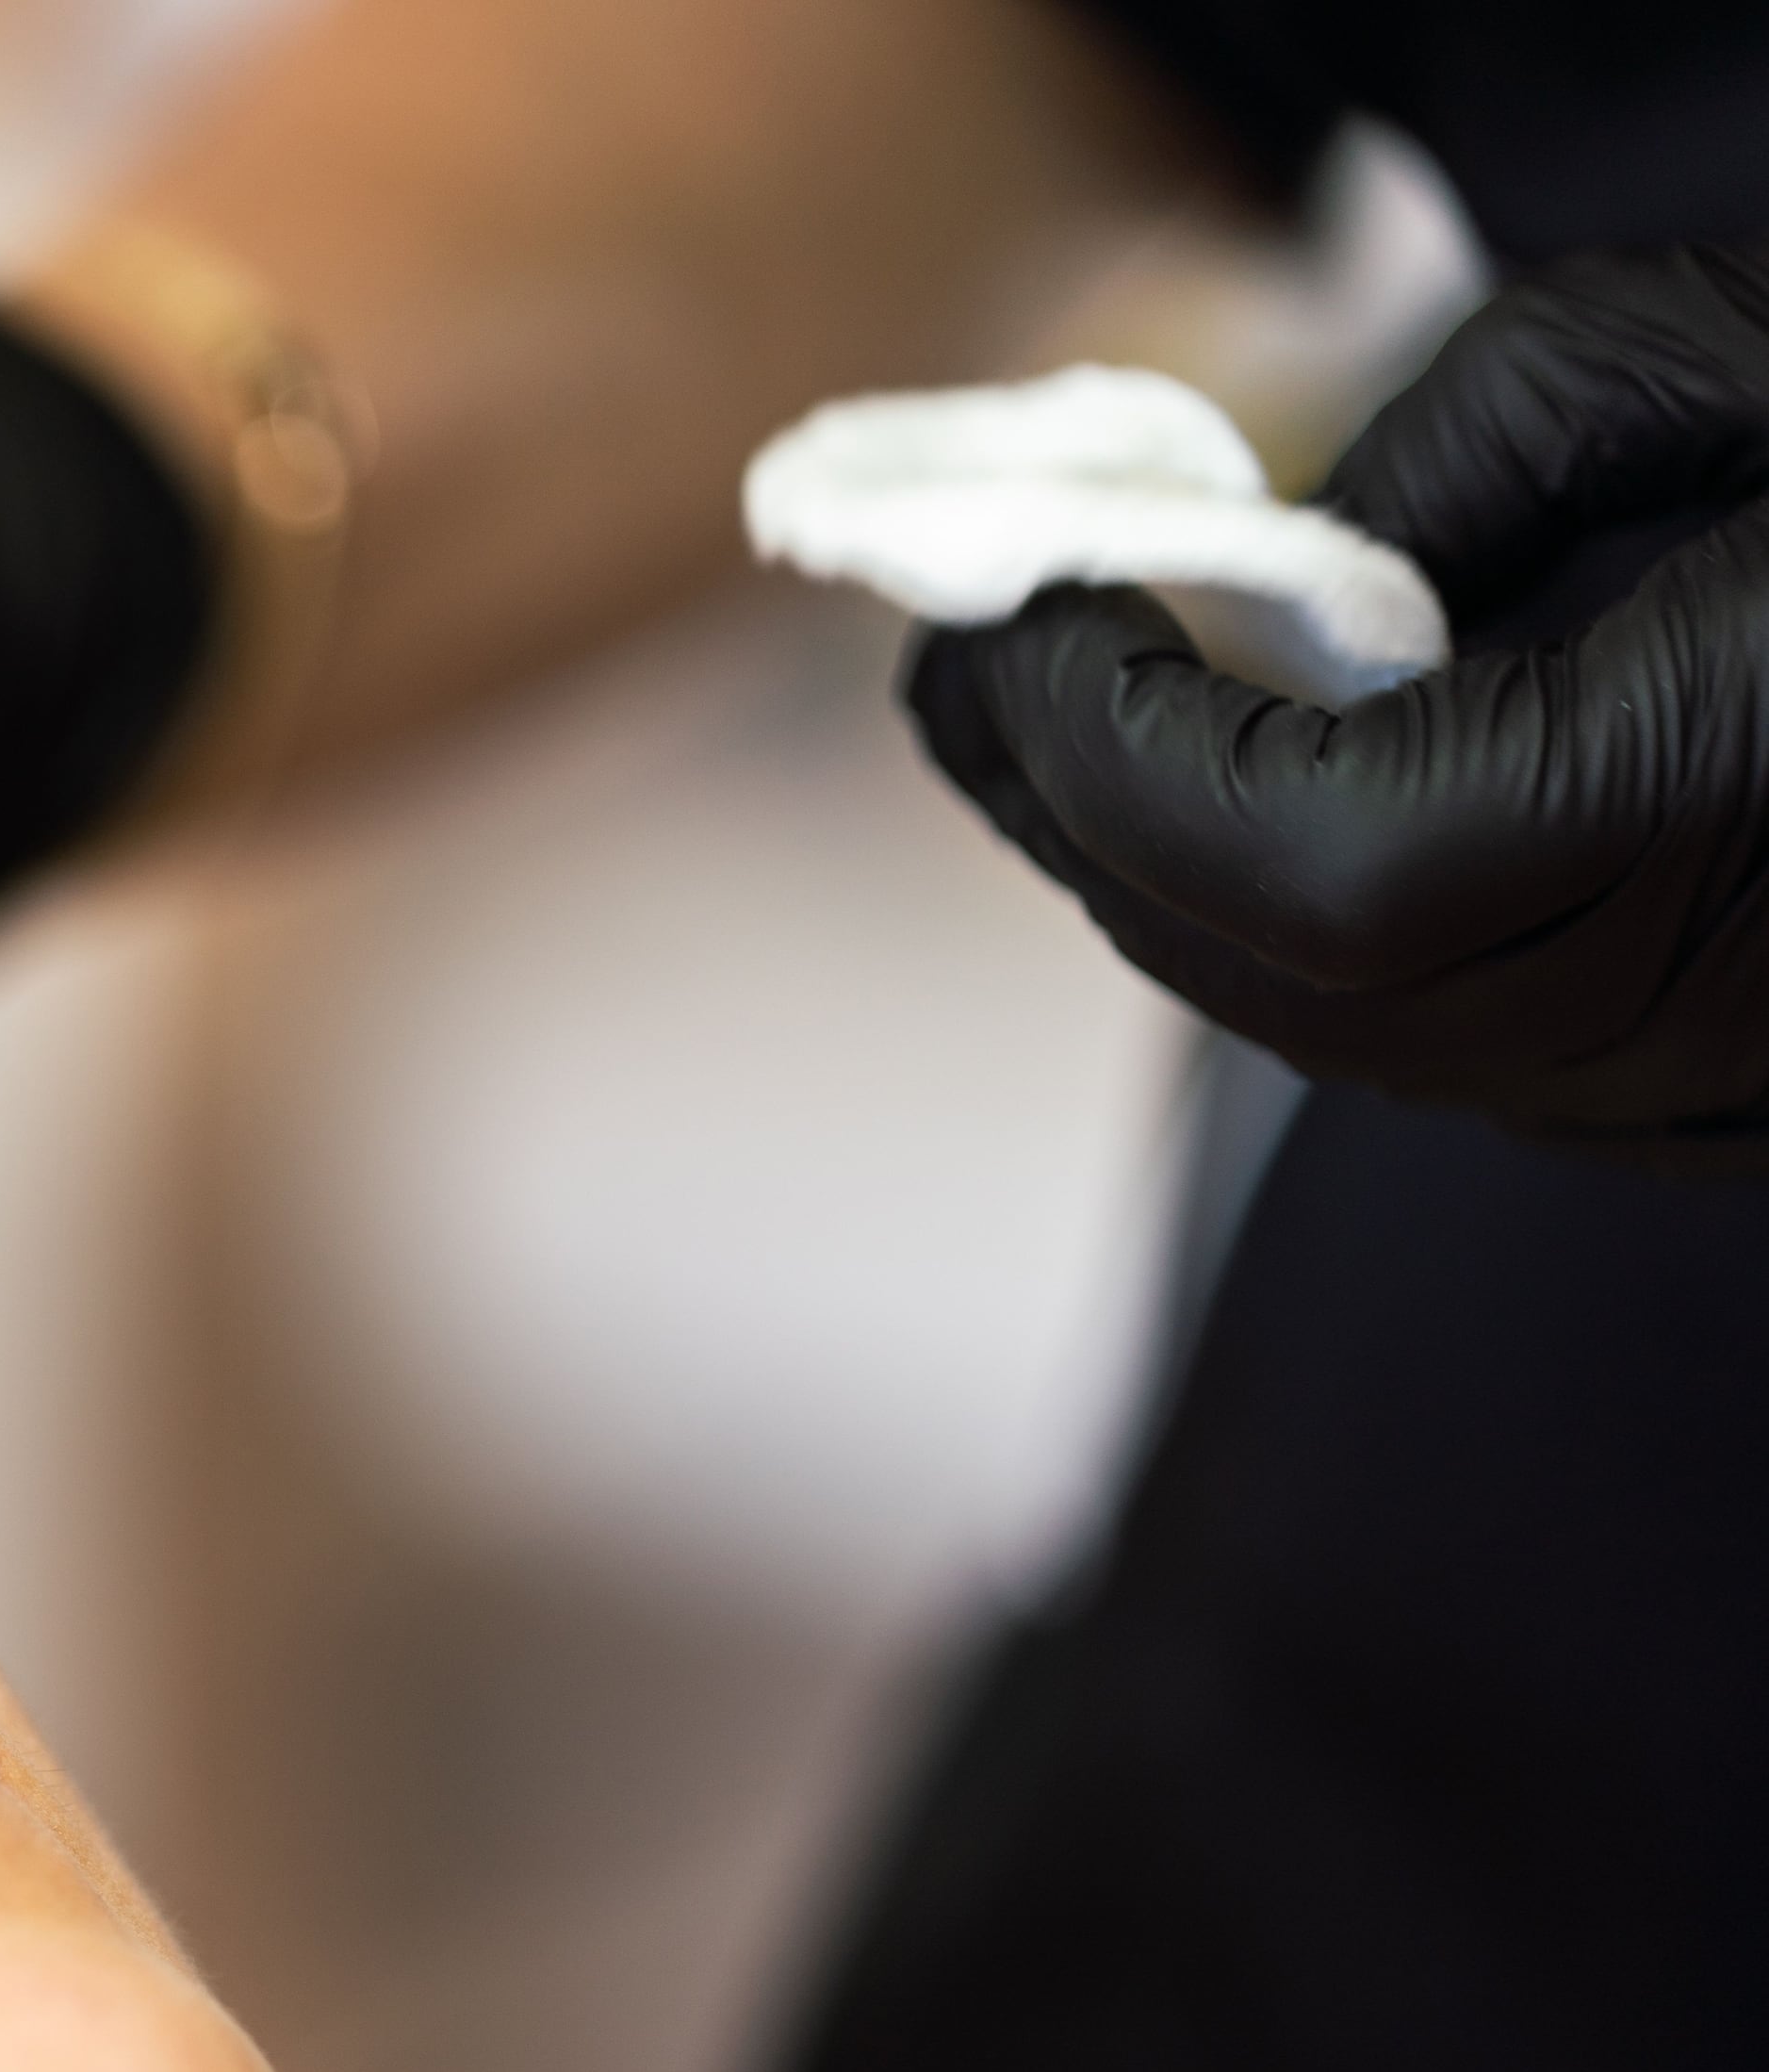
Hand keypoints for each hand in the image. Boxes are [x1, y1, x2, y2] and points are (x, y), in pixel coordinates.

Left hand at [904, 248, 1768, 1155]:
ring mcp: (1710, 1091)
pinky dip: (1306, 939)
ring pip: (1339, 1034)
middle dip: (1085, 820)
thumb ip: (1475, 445)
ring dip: (1174, 885)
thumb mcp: (1737, 359)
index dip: (1105, 754)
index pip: (1287, 861)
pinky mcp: (1720, 1112)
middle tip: (978, 674)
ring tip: (1075, 729)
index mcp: (1702, 806)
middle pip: (1271, 972)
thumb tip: (1282, 568)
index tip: (1016, 620)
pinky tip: (1260, 808)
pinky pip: (1450, 1051)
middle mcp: (1697, 1005)